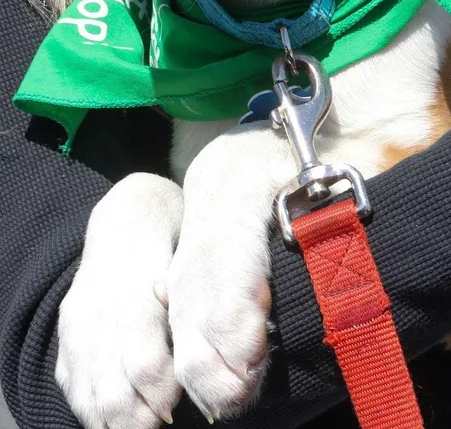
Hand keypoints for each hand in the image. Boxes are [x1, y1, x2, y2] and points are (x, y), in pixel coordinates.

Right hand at [56, 173, 182, 428]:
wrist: (126, 219)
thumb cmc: (169, 243)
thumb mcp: (185, 261)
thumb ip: (187, 301)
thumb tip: (206, 335)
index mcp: (134, 299)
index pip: (147, 367)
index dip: (164, 393)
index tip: (182, 402)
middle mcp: (100, 318)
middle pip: (115, 392)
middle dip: (141, 417)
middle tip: (163, 421)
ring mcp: (78, 330)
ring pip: (91, 397)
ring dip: (118, 420)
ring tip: (143, 424)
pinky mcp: (68, 338)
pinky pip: (74, 388)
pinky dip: (93, 410)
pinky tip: (114, 418)